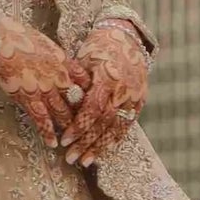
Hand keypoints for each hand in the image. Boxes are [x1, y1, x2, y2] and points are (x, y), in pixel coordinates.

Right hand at [0, 15, 77, 144]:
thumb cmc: (16, 35)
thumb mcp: (42, 42)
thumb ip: (52, 56)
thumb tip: (55, 62)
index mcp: (63, 61)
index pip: (85, 81)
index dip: (90, 94)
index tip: (93, 103)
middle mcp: (59, 77)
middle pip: (77, 101)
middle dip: (83, 117)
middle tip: (87, 130)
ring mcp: (45, 89)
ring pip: (62, 113)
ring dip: (68, 128)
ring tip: (72, 141)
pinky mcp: (29, 98)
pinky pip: (42, 119)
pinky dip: (47, 133)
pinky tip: (51, 143)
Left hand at [59, 20, 148, 164]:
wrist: (126, 38)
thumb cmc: (98, 48)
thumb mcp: (83, 60)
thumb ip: (74, 82)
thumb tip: (59, 103)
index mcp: (107, 77)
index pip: (93, 108)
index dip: (79, 126)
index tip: (64, 140)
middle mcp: (123, 89)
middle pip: (104, 122)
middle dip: (86, 143)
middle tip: (70, 158)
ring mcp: (134, 96)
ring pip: (117, 127)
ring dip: (100, 147)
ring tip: (85, 161)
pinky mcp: (140, 100)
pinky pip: (128, 124)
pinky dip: (115, 138)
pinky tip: (104, 150)